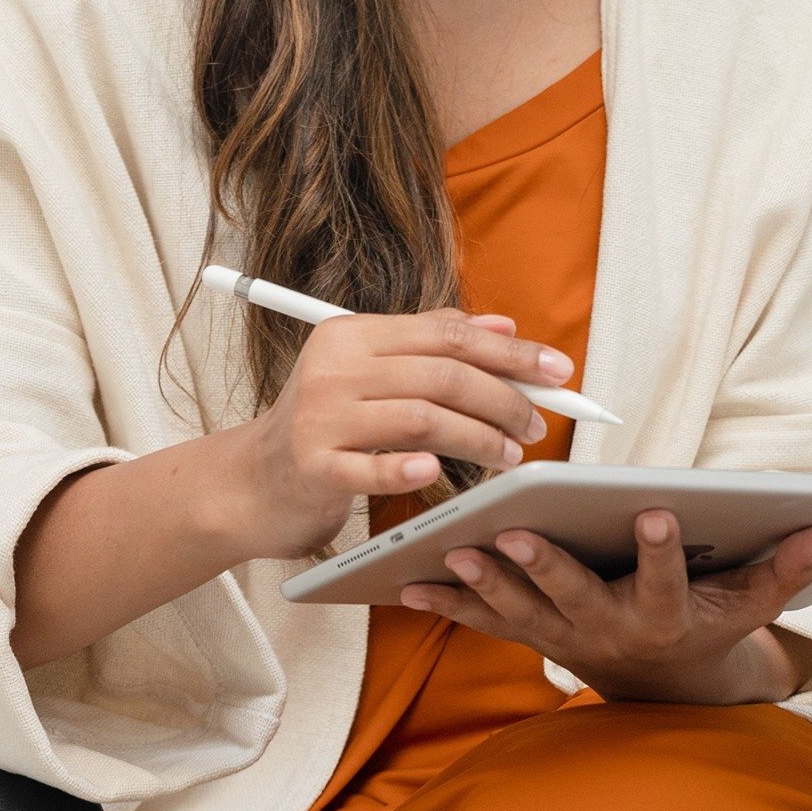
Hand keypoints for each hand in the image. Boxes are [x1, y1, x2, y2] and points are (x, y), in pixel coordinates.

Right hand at [226, 308, 569, 559]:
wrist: (253, 483)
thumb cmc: (326, 426)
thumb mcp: (371, 372)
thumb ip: (431, 345)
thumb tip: (504, 326)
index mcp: (352, 334)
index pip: (447, 334)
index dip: (510, 352)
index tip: (558, 372)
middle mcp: (334, 367)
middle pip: (441, 374)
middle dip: (504, 398)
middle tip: (538, 425)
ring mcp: (320, 417)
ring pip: (421, 417)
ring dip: (480, 438)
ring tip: (511, 456)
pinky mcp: (312, 466)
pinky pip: (372, 467)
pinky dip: (410, 469)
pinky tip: (439, 475)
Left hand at [399, 510, 811, 706]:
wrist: (663, 688)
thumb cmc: (707, 627)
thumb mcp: (750, 606)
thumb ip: (783, 571)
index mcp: (664, 618)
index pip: (668, 583)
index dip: (663, 551)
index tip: (655, 510)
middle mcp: (609, 632)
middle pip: (577, 600)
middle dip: (547, 568)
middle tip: (517, 533)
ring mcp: (564, 639)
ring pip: (520, 614)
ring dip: (485, 584)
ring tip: (454, 550)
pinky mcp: (530, 636)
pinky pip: (483, 624)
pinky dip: (449, 604)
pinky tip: (409, 581)